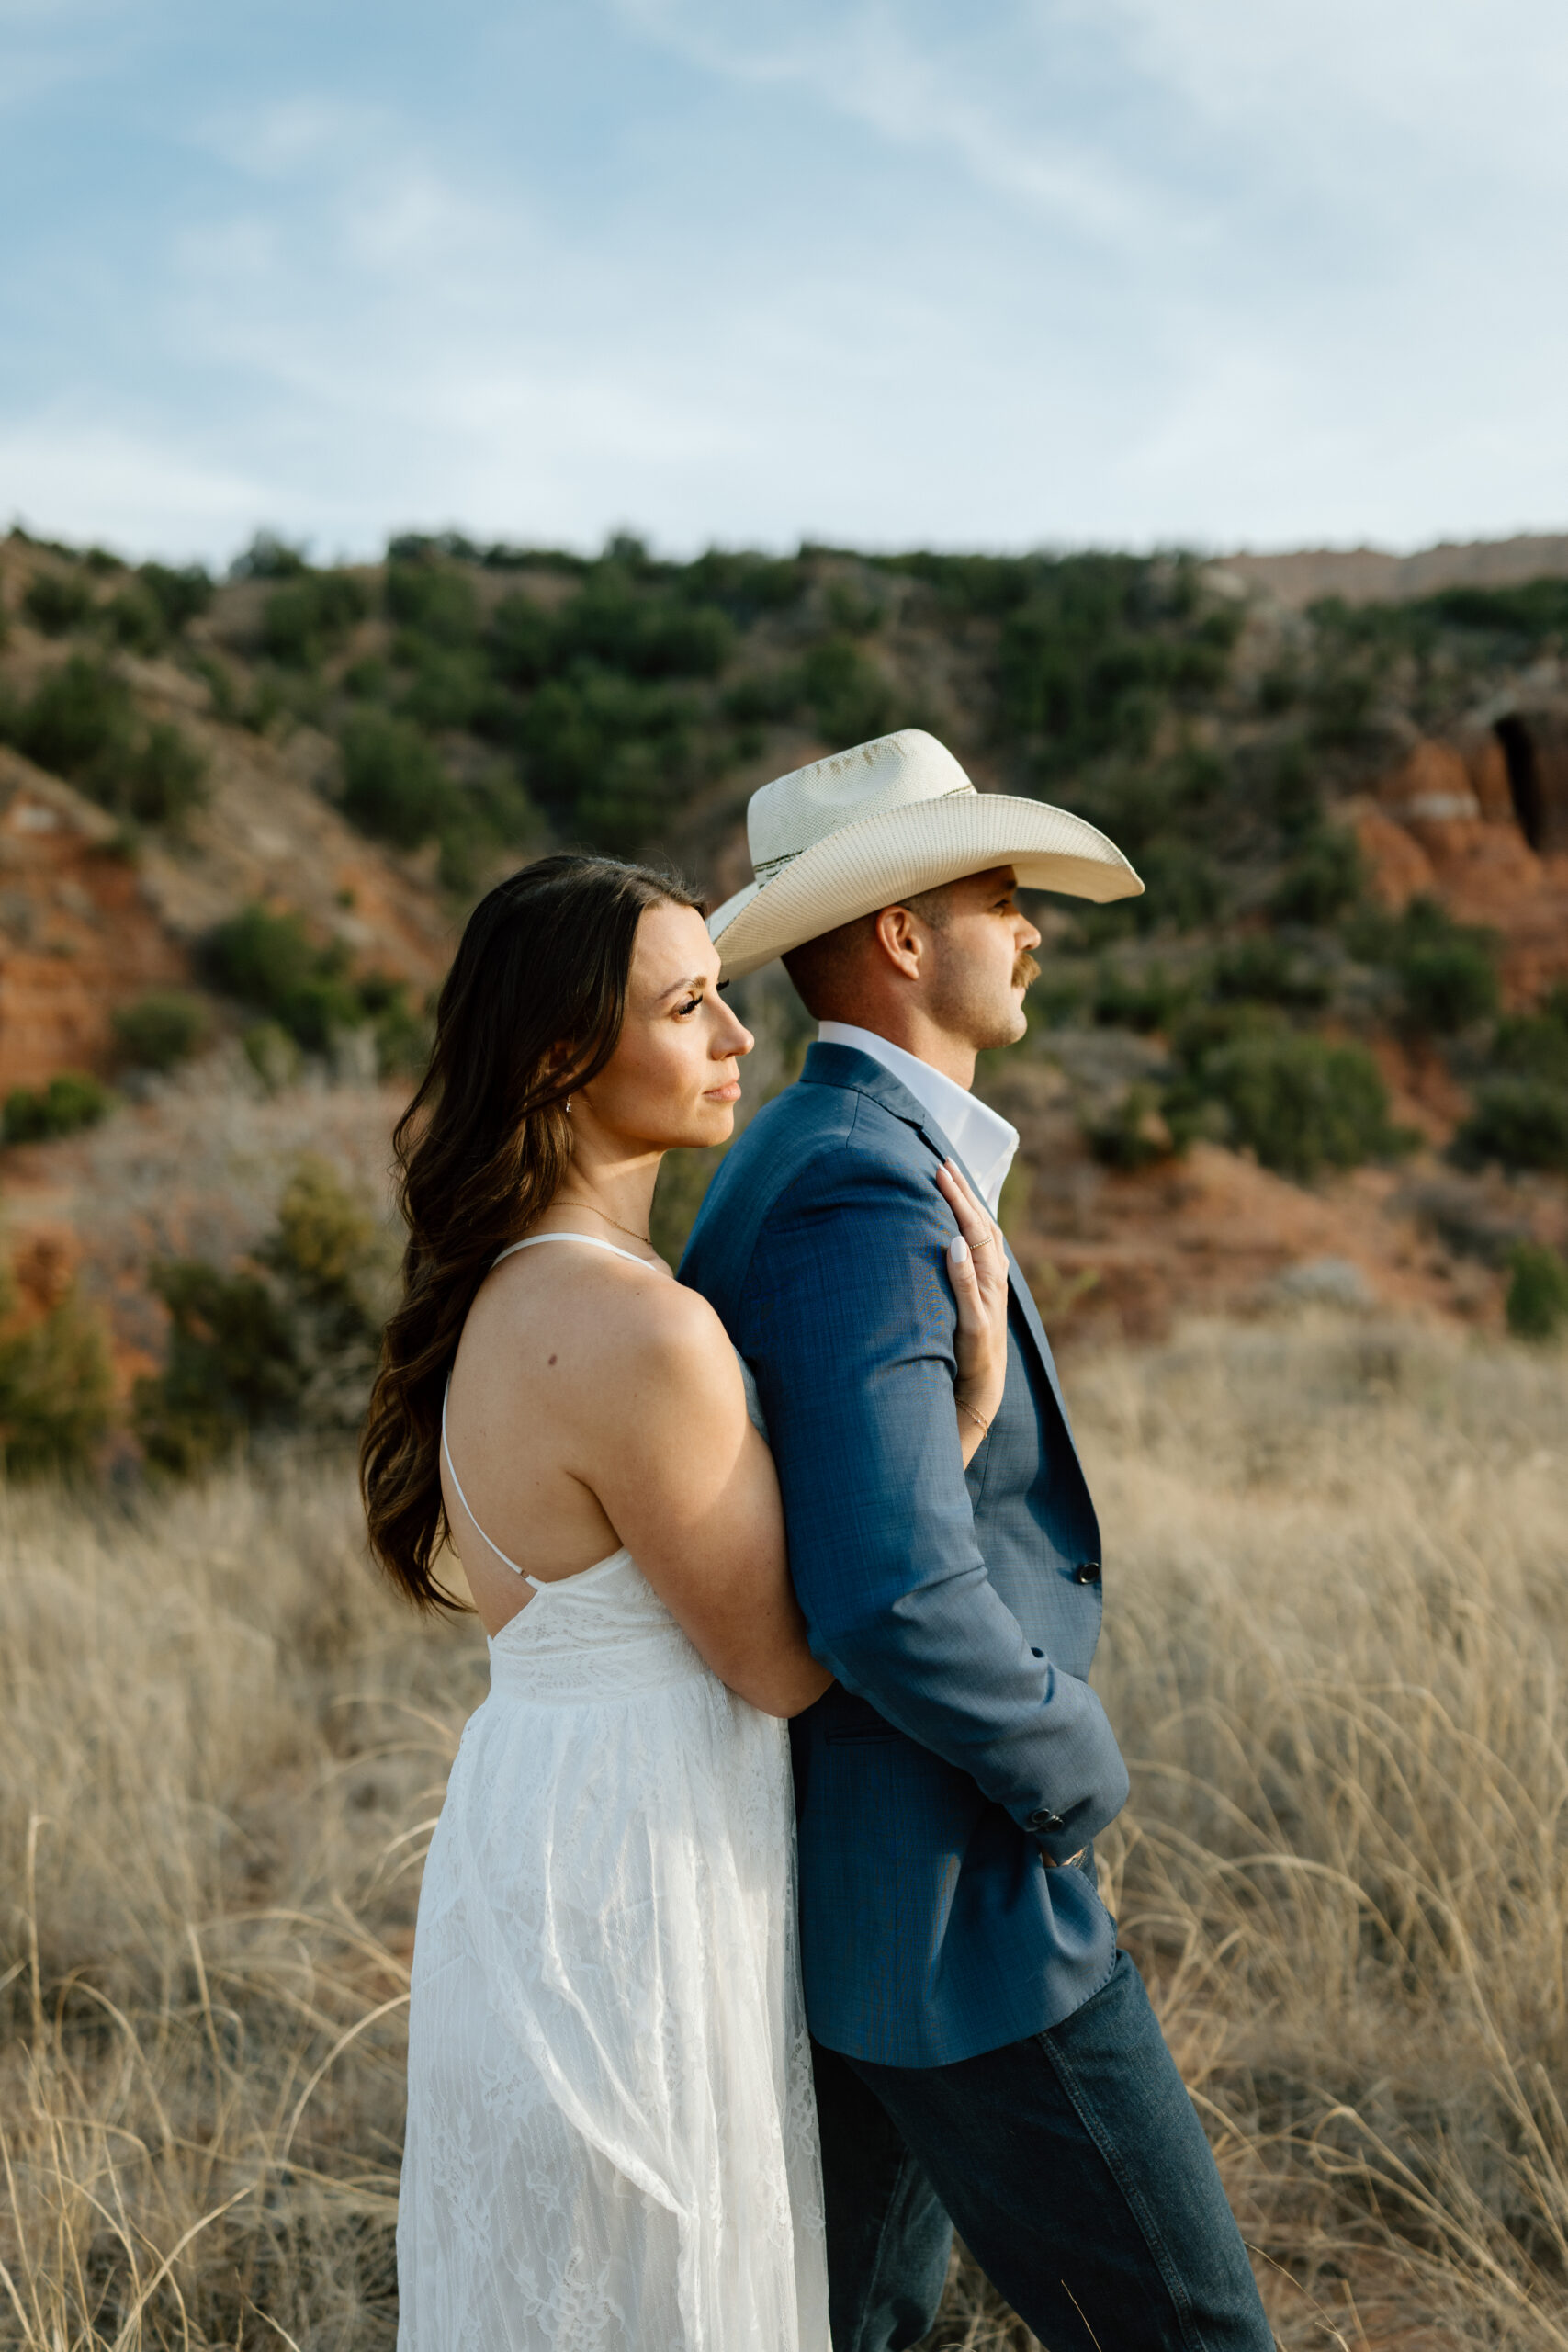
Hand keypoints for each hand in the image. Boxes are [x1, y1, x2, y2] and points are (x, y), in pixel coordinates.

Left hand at [936, 1159, 1008, 1463]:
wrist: (972, 1400)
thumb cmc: (957, 1356)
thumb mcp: (953, 1312)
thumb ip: (949, 1281)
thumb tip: (932, 1247)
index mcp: (988, 1281)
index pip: (981, 1229)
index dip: (966, 1198)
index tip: (945, 1167)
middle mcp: (993, 1289)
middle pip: (983, 1231)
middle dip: (963, 1196)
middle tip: (942, 1163)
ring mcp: (988, 1309)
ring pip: (982, 1254)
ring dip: (965, 1218)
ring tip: (947, 1186)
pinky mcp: (978, 1333)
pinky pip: (971, 1297)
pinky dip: (964, 1271)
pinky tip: (953, 1245)